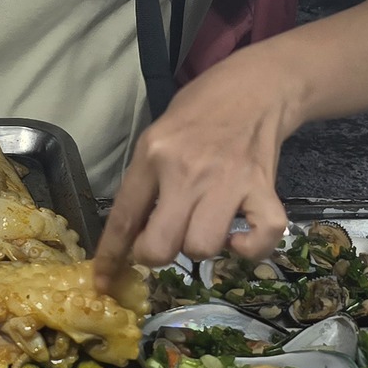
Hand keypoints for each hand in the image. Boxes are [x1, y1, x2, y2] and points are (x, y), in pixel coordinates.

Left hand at [94, 51, 302, 289]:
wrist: (257, 85)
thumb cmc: (202, 108)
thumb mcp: (159, 134)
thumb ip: (145, 180)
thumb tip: (131, 234)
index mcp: (154, 154)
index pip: (123, 217)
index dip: (110, 257)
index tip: (104, 281)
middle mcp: (187, 171)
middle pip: (159, 247)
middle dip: (157, 254)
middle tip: (166, 239)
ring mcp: (228, 181)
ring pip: (201, 248)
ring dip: (200, 246)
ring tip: (206, 225)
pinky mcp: (263, 188)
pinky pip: (259, 239)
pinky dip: (250, 248)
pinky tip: (240, 235)